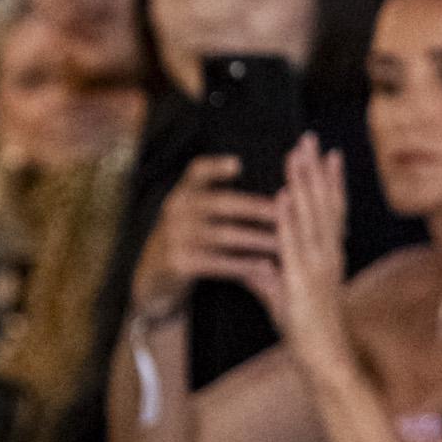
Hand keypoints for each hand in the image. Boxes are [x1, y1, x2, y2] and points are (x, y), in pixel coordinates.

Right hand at [133, 154, 282, 320]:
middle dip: (257, 207)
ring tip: (284, 243)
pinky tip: (266, 267)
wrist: (154, 277)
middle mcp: (176, 210)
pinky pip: (218, 263)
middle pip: (221, 203)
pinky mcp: (178, 263)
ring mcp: (175, 237)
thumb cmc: (188, 240)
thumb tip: (271, 183)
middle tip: (287, 212)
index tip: (239, 164)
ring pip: (224, 235)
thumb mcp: (191, 214)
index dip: (216, 167)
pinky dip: (245, 265)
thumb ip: (217, 196)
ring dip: (258, 239)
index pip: (197, 171)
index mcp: (183, 193)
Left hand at [270, 134, 352, 368]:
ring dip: (303, 182)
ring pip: (311, 216)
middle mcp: (329, 256)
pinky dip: (289, 217)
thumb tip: (256, 264)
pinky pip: (294, 242)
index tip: (329, 153)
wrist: (324, 359)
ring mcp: (318, 266)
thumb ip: (271, 278)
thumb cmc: (308, 333)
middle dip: (316, 169)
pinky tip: (282, 195)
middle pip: (325, 203)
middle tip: (310, 138)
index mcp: (330, 257)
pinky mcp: (303, 279)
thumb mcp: (287, 299)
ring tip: (296, 154)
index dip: (331, 181)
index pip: (333, 210)